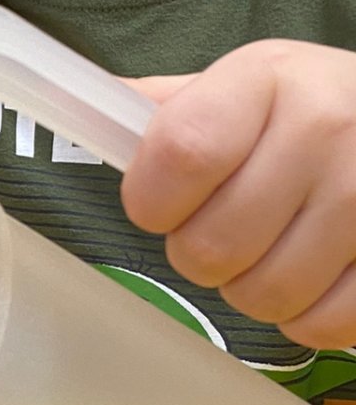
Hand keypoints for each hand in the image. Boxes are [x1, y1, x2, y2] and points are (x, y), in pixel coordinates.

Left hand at [123, 41, 355, 347]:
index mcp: (266, 80)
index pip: (180, 155)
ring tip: (269, 249)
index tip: (157, 204)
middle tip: (220, 231)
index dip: (150, 200)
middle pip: (213, 245)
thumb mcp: (243, 84)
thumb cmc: (306, 107)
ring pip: (265, 295)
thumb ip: (168, 110)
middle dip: (198, 254)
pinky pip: (324, 324)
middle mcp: (326, 129)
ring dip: (250, 289)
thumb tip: (77, 112)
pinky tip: (311, 275)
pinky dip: (305, 317)